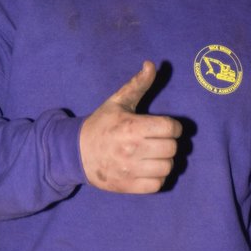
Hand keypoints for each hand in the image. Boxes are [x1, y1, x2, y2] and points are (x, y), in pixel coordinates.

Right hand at [79, 61, 181, 192]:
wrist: (75, 153)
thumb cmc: (101, 125)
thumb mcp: (117, 102)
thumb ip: (138, 84)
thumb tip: (151, 64)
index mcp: (132, 127)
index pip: (171, 127)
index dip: (174, 126)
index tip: (166, 127)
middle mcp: (132, 149)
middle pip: (172, 148)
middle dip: (169, 143)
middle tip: (159, 140)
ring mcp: (130, 170)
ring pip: (167, 167)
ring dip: (165, 161)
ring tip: (155, 155)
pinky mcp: (128, 186)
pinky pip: (158, 185)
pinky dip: (158, 177)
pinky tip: (149, 168)